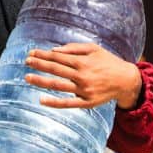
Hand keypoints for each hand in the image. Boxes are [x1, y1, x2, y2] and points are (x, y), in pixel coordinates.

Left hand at [25, 43, 141, 109]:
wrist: (126, 81)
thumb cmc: (107, 61)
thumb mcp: (93, 49)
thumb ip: (73, 48)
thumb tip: (53, 50)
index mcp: (82, 62)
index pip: (57, 58)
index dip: (42, 55)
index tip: (31, 53)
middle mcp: (82, 76)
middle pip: (55, 70)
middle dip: (39, 65)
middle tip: (26, 62)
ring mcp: (84, 90)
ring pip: (58, 86)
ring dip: (41, 81)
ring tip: (27, 77)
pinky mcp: (87, 102)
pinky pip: (68, 104)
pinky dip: (54, 102)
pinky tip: (42, 100)